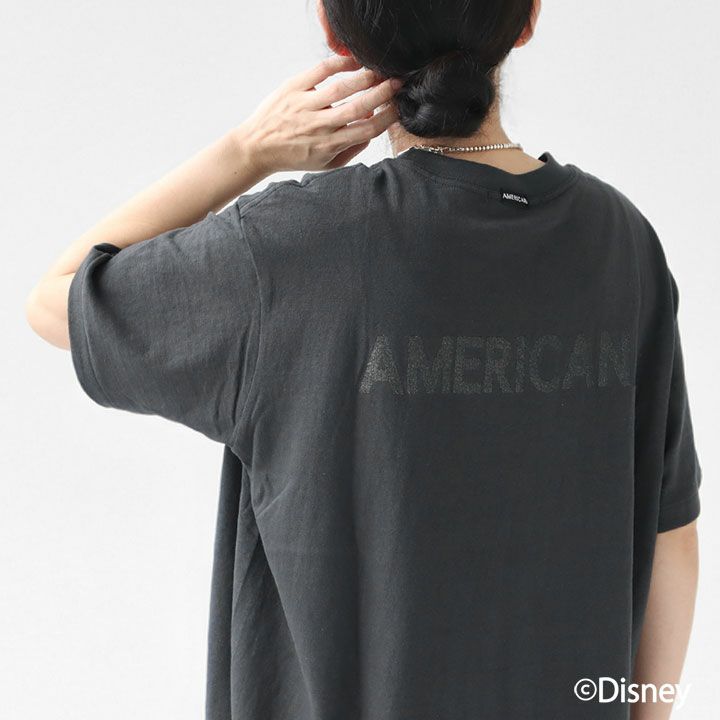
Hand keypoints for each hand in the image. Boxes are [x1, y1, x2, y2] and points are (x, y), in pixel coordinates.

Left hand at [237, 55, 401, 173]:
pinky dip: (340, 64)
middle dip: (383, 93)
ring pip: (342, 88)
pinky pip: (320, 71)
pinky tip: (353, 61)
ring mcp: (305, 106)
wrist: (256, 148)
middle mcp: (319, 126)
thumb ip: (349, 151)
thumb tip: (371, 133)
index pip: (366, 130)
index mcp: (329, 145)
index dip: (387, 117)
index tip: (398, 107)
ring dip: (366, 77)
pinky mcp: (293, 88)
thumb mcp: (323, 165)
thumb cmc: (292, 157)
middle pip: (359, 107)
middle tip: (397, 83)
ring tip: (380, 72)